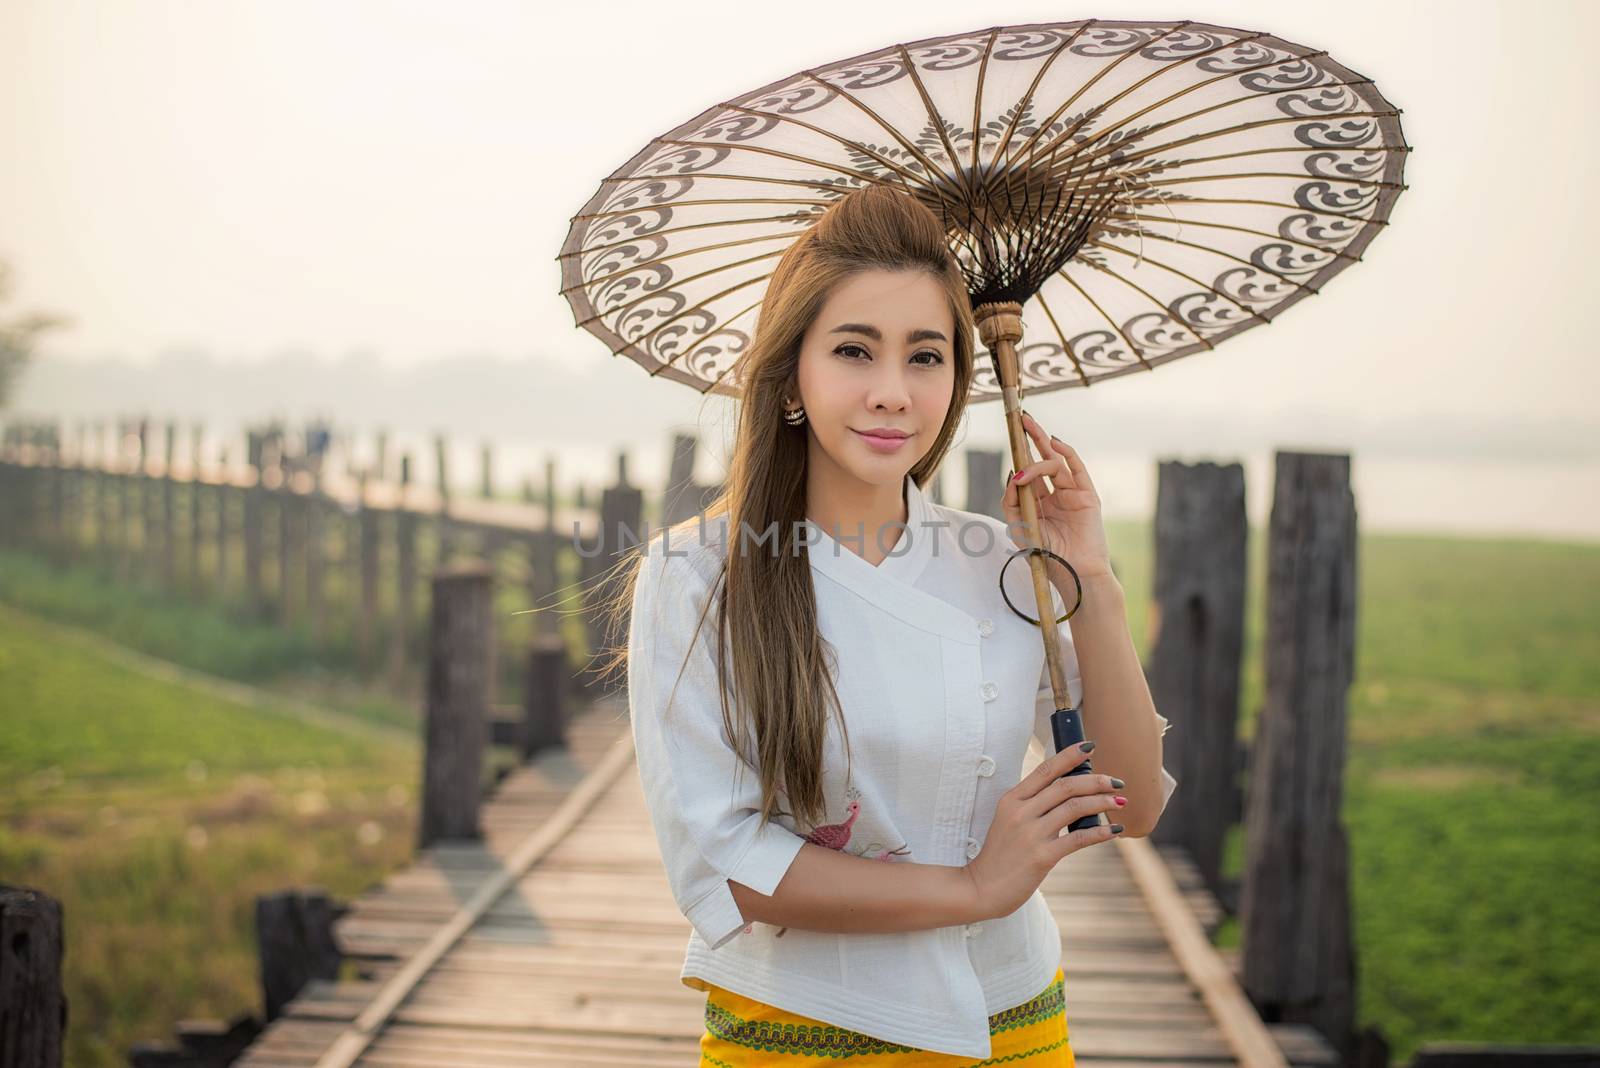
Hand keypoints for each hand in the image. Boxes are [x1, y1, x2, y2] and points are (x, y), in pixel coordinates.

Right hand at [960, 742, 1125, 921]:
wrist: (981, 888)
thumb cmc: (999, 856)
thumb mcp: (1008, 822)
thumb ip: (1031, 806)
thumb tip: (1067, 796)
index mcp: (1012, 799)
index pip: (1045, 770)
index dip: (1069, 756)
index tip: (1089, 747)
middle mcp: (1021, 812)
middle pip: (1065, 786)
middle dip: (1096, 780)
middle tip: (1117, 782)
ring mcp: (1031, 834)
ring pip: (1074, 807)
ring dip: (1102, 802)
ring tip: (1120, 802)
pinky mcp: (1042, 857)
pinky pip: (1078, 838)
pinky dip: (1100, 832)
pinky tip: (1115, 830)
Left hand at [1001, 412, 1112, 578]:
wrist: (1072, 573)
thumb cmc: (1045, 554)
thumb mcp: (1018, 526)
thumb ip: (1011, 500)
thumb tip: (1012, 474)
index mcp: (1038, 502)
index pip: (1027, 472)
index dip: (1020, 454)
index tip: (1011, 434)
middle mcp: (1055, 494)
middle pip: (1042, 459)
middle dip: (1032, 438)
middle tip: (1022, 418)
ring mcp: (1072, 493)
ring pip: (1055, 464)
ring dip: (1038, 457)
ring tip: (1023, 457)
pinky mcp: (1087, 495)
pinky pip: (1077, 469)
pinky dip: (1066, 454)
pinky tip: (1054, 443)